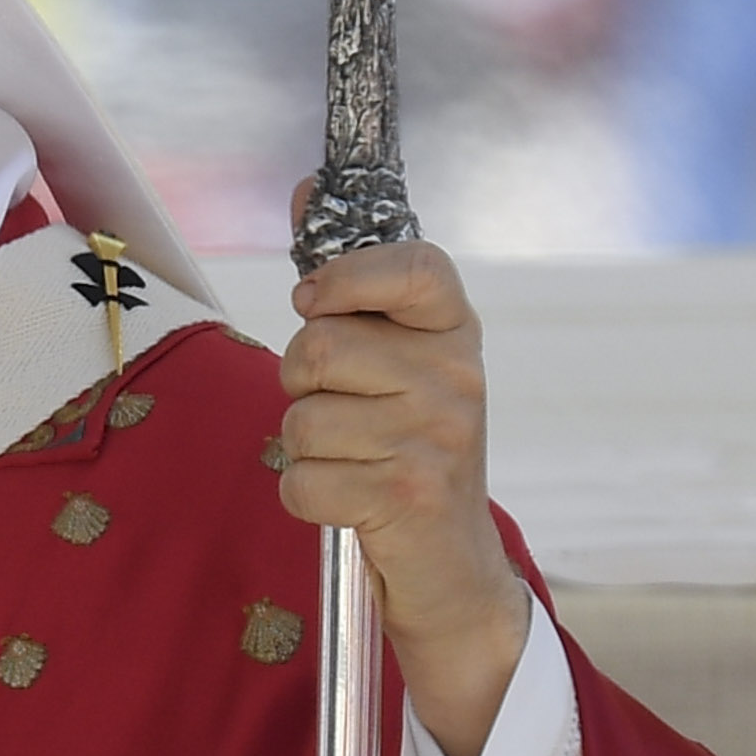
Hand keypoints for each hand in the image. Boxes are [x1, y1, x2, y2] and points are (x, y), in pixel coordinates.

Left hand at [277, 242, 531, 755]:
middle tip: (341, 411)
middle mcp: (456, 378)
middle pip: (319, 347)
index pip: (413, 264)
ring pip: (301, 419)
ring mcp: (436, 438)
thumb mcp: (397, 360)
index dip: (347, 274)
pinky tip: (350, 501)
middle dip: (302, 383)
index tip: (314, 298)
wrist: (452, 566)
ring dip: (306, 448)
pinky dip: (307, 497)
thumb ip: (351, 281)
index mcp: (454, 333)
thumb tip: (307, 189)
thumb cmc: (410, 448)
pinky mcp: (406, 495)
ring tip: (352, 460)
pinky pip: (300, 479)